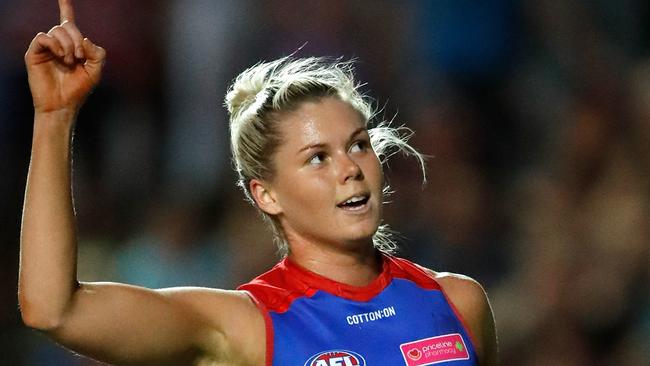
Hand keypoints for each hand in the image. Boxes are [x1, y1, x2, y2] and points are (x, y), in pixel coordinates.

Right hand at [25, 0, 105, 114]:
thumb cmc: (78, 89)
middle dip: (77, 39)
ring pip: (57, 31)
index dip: (65, 6)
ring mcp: (46, 48)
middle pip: (67, 26)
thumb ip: (98, 53)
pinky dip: (55, 44)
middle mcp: (58, 44)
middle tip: (80, 57)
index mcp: (72, 45)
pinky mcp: (35, 53)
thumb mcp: (96, 71)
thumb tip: (84, 39)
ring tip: (70, 61)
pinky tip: (60, 56)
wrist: (63, 105)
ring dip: (68, 45)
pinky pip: (43, 37)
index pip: (68, 21)